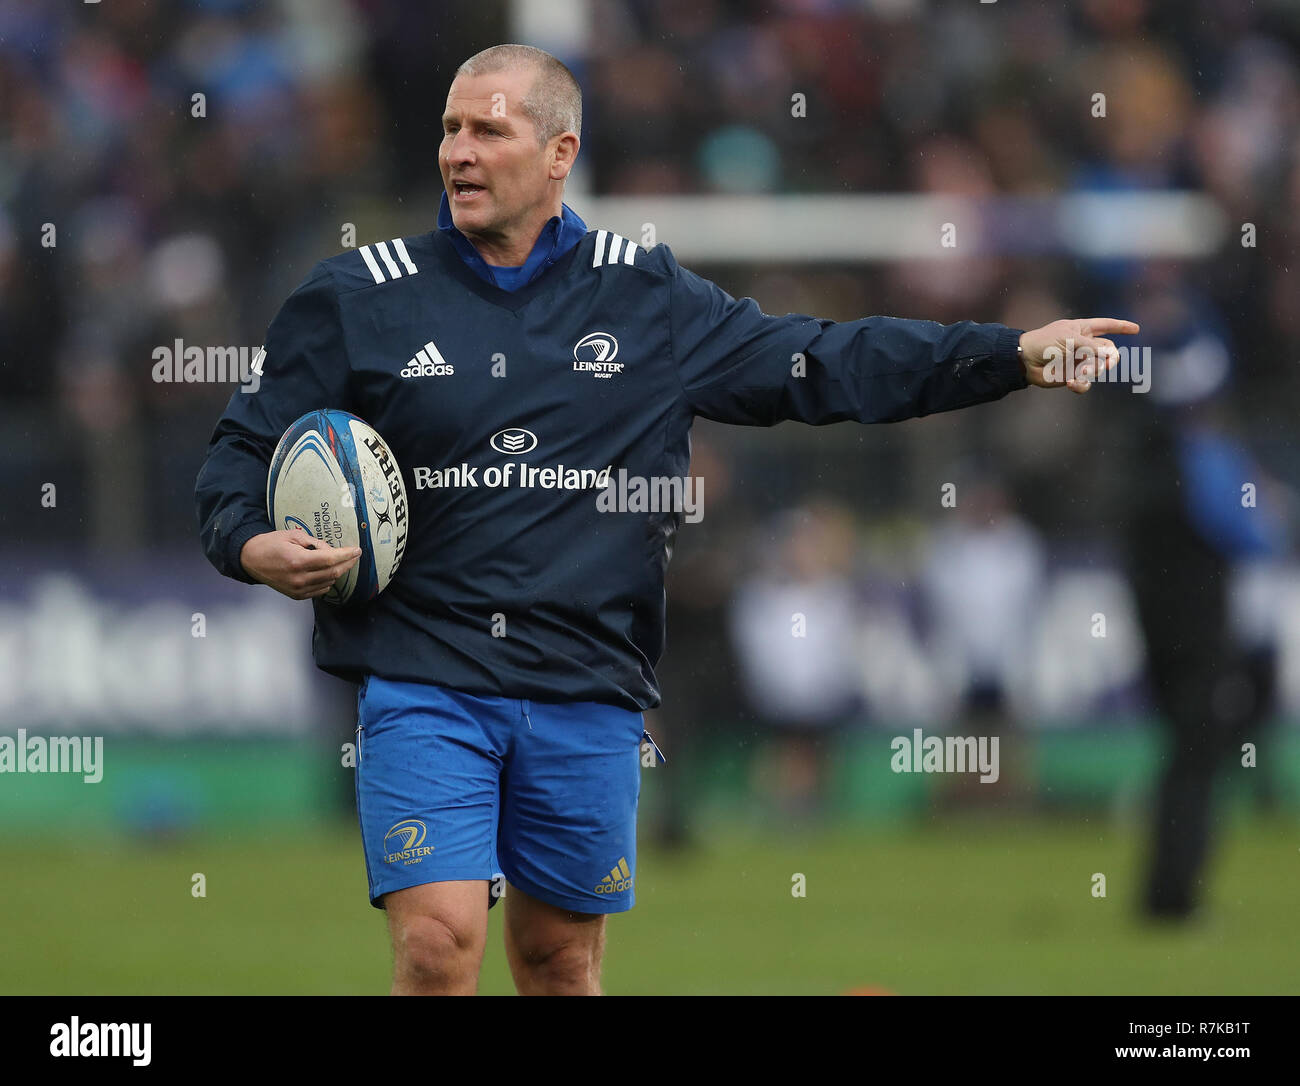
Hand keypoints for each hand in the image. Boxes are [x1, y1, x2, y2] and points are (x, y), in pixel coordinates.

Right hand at [240, 529, 361, 599]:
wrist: (250, 559)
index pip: (331, 560)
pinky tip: (325, 572)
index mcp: (298, 561)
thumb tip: (331, 550)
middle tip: (354, 555)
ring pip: (329, 582)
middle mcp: (299, 578)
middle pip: (333, 573)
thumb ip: (315, 543)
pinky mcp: (297, 595)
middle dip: (347, 563)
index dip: (347, 555)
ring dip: (336, 571)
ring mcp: (298, 589)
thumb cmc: (270, 544)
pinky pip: (320, 590)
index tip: (357, 550)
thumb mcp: (293, 535)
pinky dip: (327, 581)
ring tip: (334, 560)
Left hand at [1019, 318, 1140, 392]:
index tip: (1135, 328)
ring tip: (1080, 373)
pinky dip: (1081, 384)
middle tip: (1106, 364)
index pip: (1106, 325)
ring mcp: (1078, 362)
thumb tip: (1111, 354)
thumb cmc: (1044, 343)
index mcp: (1082, 330)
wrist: (1025, 361)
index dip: (1121, 326)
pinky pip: (1085, 384)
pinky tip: (1071, 382)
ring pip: (1099, 369)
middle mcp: (1083, 346)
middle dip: (1111, 358)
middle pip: (1109, 351)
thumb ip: (1092, 346)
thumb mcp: (1070, 339)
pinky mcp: (1072, 377)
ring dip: (1094, 372)